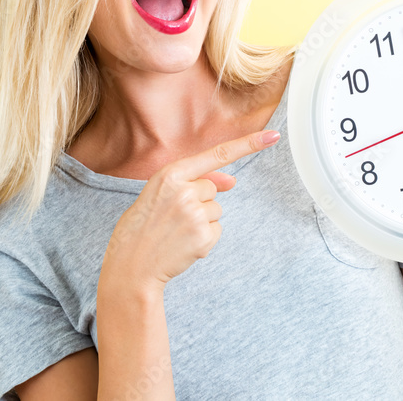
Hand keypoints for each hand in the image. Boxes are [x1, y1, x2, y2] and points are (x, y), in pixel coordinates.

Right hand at [99, 129, 280, 294]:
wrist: (130, 266)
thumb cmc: (143, 226)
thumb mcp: (161, 193)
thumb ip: (195, 181)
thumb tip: (232, 181)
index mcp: (170, 174)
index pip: (217, 154)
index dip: (248, 144)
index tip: (272, 136)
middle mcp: (185, 191)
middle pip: (213, 188)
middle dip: (199, 200)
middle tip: (172, 217)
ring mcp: (196, 214)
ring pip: (216, 210)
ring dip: (201, 220)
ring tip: (174, 231)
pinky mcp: (204, 237)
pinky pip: (217, 230)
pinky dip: (204, 238)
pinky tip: (182, 243)